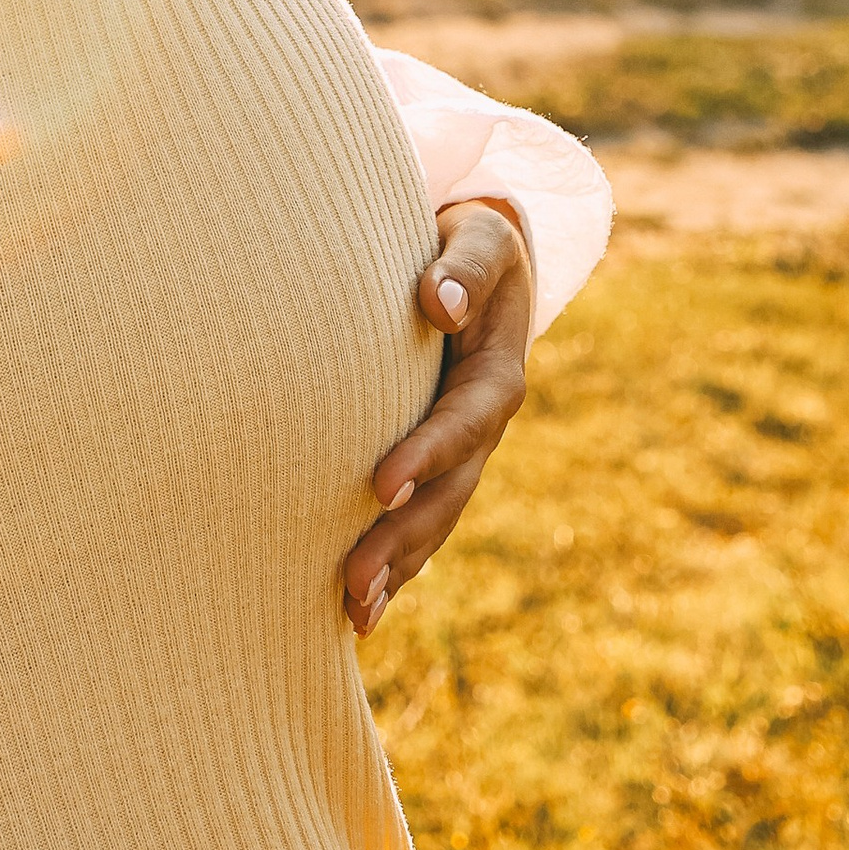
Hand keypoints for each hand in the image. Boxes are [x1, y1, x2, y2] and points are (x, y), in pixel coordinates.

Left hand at [343, 199, 531, 639]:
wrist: (478, 262)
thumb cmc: (469, 242)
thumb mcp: (479, 236)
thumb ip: (462, 265)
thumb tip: (438, 301)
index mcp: (495, 377)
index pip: (461, 423)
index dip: (426, 455)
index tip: (380, 485)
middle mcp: (481, 427)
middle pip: (447, 494)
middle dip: (402, 539)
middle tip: (353, 581)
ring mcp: (460, 453)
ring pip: (434, 522)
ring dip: (396, 568)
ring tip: (352, 612)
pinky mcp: (434, 464)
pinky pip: (418, 522)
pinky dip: (394, 566)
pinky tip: (355, 611)